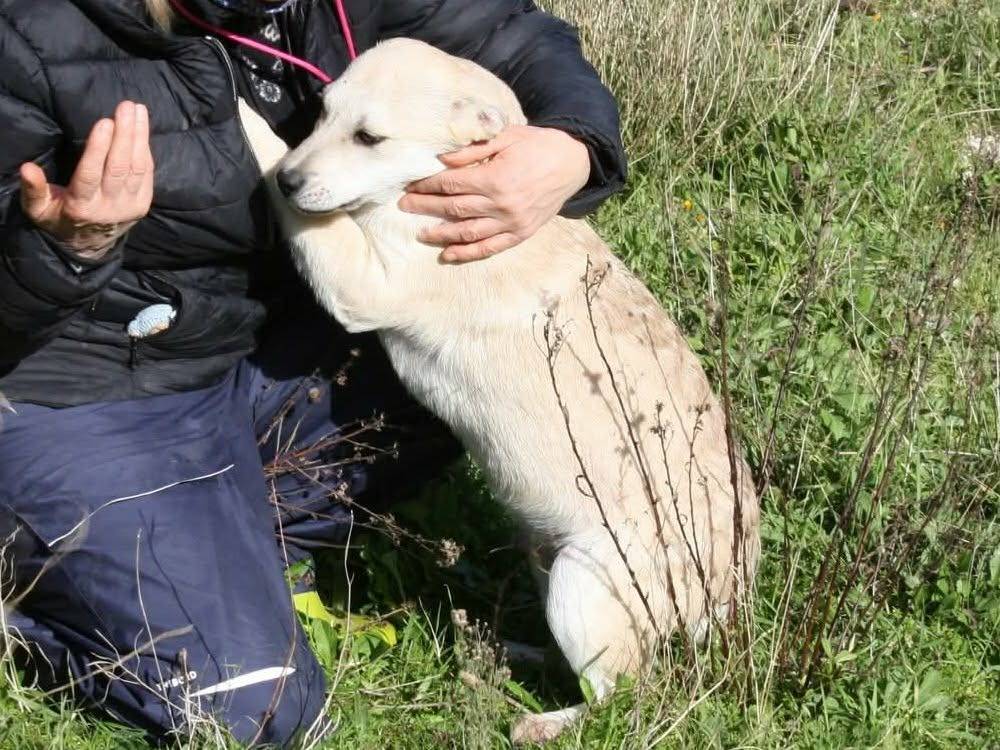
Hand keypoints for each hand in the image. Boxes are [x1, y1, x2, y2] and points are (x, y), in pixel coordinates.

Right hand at [20, 101, 153, 260]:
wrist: (88, 247)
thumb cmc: (58, 219)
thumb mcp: (38, 210)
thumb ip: (33, 189)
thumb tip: (27, 168)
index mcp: (81, 206)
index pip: (91, 173)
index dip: (99, 148)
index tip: (105, 122)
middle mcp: (109, 206)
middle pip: (120, 167)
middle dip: (125, 135)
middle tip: (126, 107)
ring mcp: (129, 206)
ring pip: (137, 168)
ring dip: (140, 137)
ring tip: (137, 110)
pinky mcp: (143, 205)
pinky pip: (146, 174)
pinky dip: (145, 150)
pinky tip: (142, 128)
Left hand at [399, 125, 589, 262]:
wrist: (573, 163)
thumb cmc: (537, 145)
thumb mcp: (506, 137)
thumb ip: (472, 150)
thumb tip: (440, 160)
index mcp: (495, 177)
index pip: (450, 184)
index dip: (427, 185)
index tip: (410, 186)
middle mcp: (501, 204)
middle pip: (453, 209)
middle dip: (425, 208)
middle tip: (404, 207)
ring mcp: (511, 222)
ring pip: (467, 232)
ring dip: (441, 234)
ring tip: (421, 233)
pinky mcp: (520, 233)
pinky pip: (489, 248)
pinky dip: (467, 253)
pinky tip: (448, 254)